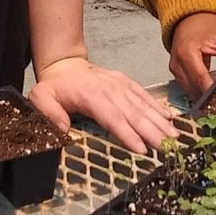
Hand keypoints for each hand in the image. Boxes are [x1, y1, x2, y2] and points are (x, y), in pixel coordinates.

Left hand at [27, 55, 177, 153]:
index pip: (112, 117)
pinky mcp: (126, 83)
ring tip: (174, 138)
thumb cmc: (55, 87)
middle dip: (152, 132)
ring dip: (159, 122)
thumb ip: (50, 113)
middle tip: (167, 149)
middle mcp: (110, 89)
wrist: (65, 65)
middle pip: (133, 113)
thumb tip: (64, 129)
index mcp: (91, 95)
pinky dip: (157, 107)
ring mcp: (120, 85)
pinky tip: (168, 119)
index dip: (128, 134)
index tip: (142, 149)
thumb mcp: (41, 98)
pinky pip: (144, 96)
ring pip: (142, 105)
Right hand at [169, 12, 215, 102]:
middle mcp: (178, 63)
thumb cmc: (203, 24)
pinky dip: (199, 89)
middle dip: (210, 97)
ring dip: (204, 95)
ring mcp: (175, 69)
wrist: (190, 17)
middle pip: (194, 89)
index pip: (201, 80)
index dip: (214, 92)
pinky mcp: (176, 71)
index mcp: (188, 53)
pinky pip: (187, 86)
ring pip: (190, 91)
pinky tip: (211, 91)